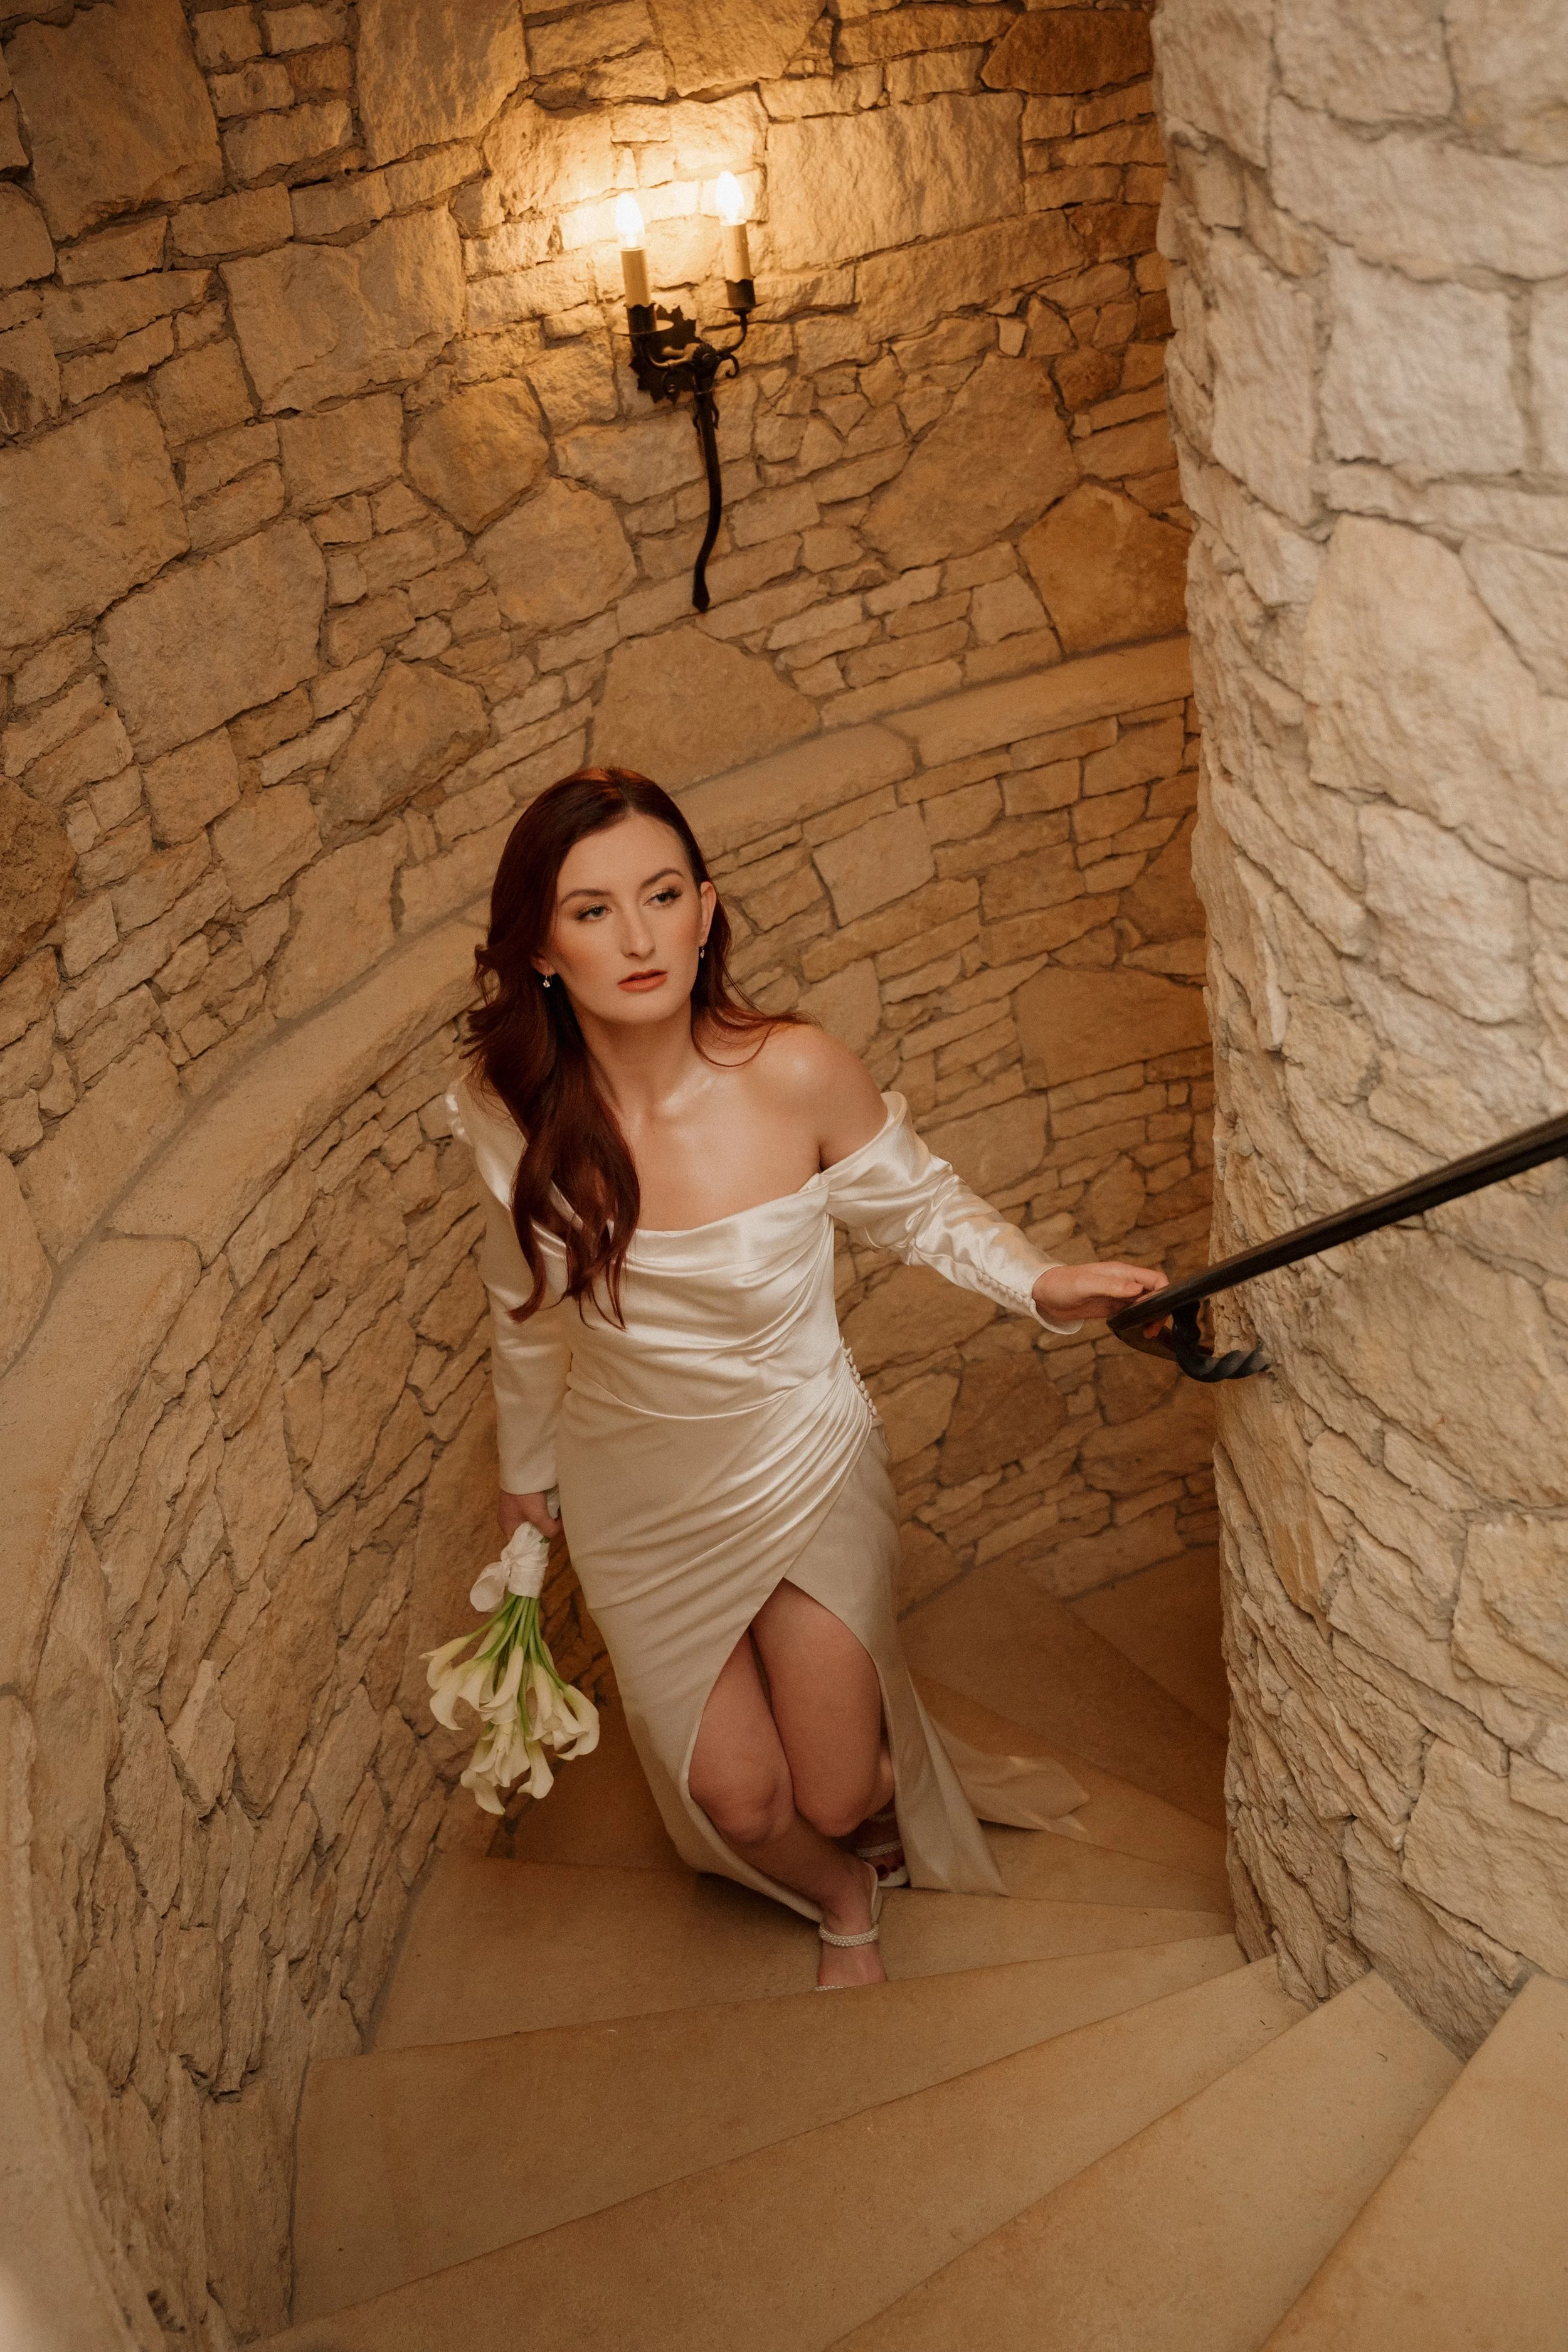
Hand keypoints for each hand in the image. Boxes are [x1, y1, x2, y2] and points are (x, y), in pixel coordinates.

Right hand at [499, 1488, 561, 1542]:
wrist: (521, 1469)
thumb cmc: (525, 1496)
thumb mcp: (538, 1515)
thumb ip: (548, 1528)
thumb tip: (556, 1531)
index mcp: (507, 1526)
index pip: (517, 1544)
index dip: (530, 1547)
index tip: (543, 1545)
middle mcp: (508, 1518)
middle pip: (525, 1532)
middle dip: (538, 1531)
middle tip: (551, 1530)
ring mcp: (512, 1506)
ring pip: (528, 1519)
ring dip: (540, 1519)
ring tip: (552, 1519)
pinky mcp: (518, 1497)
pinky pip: (529, 1508)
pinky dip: (539, 1509)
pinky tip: (549, 1507)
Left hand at [1032, 1260, 1168, 1324]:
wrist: (1044, 1293)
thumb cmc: (1062, 1284)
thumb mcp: (1086, 1285)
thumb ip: (1112, 1286)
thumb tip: (1138, 1288)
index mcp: (1122, 1272)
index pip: (1155, 1278)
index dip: (1164, 1293)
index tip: (1159, 1312)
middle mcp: (1124, 1282)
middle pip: (1154, 1293)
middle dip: (1159, 1310)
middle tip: (1151, 1330)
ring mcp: (1118, 1295)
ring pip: (1145, 1304)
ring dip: (1150, 1317)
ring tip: (1147, 1333)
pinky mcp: (1111, 1306)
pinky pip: (1132, 1312)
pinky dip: (1139, 1321)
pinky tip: (1137, 1331)